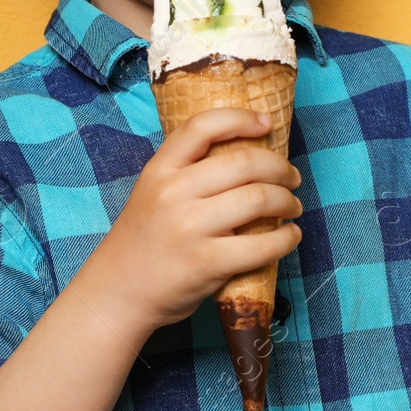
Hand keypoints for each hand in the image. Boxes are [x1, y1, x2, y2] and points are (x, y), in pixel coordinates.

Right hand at [86, 108, 303, 334]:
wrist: (118, 292)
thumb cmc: (144, 241)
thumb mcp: (152, 193)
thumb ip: (187, 174)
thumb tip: (246, 157)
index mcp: (159, 169)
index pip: (202, 127)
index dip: (240, 118)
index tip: (267, 123)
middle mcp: (172, 193)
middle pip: (243, 162)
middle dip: (279, 167)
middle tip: (292, 178)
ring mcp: (189, 228)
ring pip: (258, 199)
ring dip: (287, 201)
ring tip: (293, 207)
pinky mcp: (206, 263)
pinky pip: (261, 246)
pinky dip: (285, 239)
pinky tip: (290, 236)